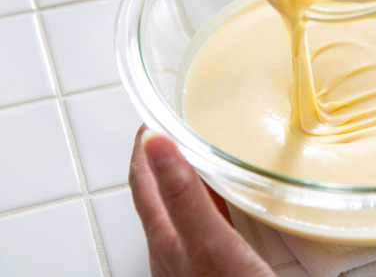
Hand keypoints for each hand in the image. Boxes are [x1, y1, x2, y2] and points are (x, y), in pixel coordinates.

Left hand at [129, 126, 276, 276]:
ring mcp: (190, 263)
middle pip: (158, 194)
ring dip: (187, 180)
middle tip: (177, 128)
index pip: (143, 180)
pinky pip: (205, 228)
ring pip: (182, 210)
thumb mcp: (206, 240)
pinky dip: (211, 206)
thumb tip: (157, 143)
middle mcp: (171, 250)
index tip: (155, 117)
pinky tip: (229, 207)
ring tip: (201, 157)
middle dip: (163, 157)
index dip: (145, 145)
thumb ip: (182, 194)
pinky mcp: (214, 270)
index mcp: (164, 236)